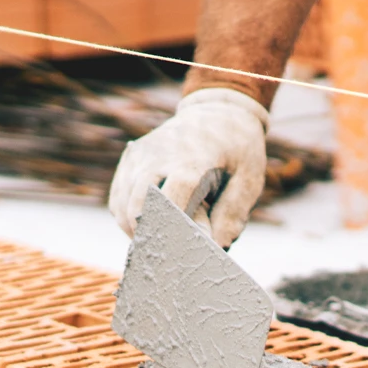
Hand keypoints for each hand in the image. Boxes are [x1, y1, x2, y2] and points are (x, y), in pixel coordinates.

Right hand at [108, 87, 271, 246]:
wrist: (218, 109)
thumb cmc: (237, 148)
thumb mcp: (249, 177)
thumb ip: (234, 212)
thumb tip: (217, 247)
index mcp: (191, 159)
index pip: (171, 200)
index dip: (173, 231)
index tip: (183, 253)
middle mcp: (158, 155)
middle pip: (139, 206)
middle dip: (152, 237)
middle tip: (168, 258)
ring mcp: (141, 155)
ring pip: (123, 205)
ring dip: (137, 231)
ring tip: (158, 247)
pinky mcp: (132, 158)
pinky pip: (118, 197)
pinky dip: (127, 218)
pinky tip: (146, 229)